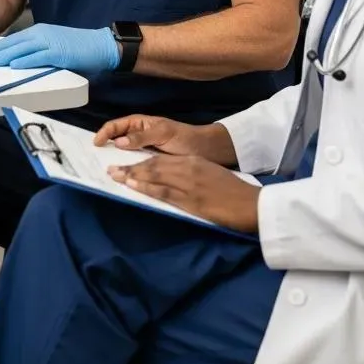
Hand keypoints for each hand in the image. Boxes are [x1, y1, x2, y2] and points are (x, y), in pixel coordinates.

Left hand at [0, 23, 119, 71]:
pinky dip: (25, 61)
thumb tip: (19, 61)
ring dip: (4, 57)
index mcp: (39, 32)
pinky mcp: (59, 53)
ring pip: (21, 49)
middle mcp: (42, 34)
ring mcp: (50, 42)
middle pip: (12, 43)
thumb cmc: (79, 48)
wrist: (101, 45)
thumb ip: (37, 51)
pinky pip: (38, 57)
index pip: (12, 40)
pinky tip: (13, 66)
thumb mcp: (53, 46)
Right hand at [94, 115, 237, 165]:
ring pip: (123, 155)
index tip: (97, 144)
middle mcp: (137, 136)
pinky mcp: (149, 164)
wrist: (205, 152)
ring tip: (106, 171)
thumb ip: (142, 136)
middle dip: (105, 148)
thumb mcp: (164, 133)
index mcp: (139, 123)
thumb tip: (119, 142)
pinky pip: (134, 166)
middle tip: (93, 160)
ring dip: (115, 161)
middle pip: (116, 140)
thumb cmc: (185, 137)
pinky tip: (123, 177)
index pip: (115, 126)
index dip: (104, 133)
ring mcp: (142, 151)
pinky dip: (126, 170)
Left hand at [109, 154, 260, 233]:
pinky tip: (134, 185)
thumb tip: (170, 178)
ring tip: (116, 176)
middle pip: (152, 165)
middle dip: (131, 167)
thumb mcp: (209, 173)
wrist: (251, 203)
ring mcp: (188, 183)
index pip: (160, 159)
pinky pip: (164, 191)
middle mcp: (187, 168)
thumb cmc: (232, 191)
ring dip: (132, 175)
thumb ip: (190, 173)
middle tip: (112, 169)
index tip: (126, 164)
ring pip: (154, 175)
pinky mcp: (190, 199)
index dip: (140, 162)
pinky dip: (146, 187)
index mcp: (192, 161)